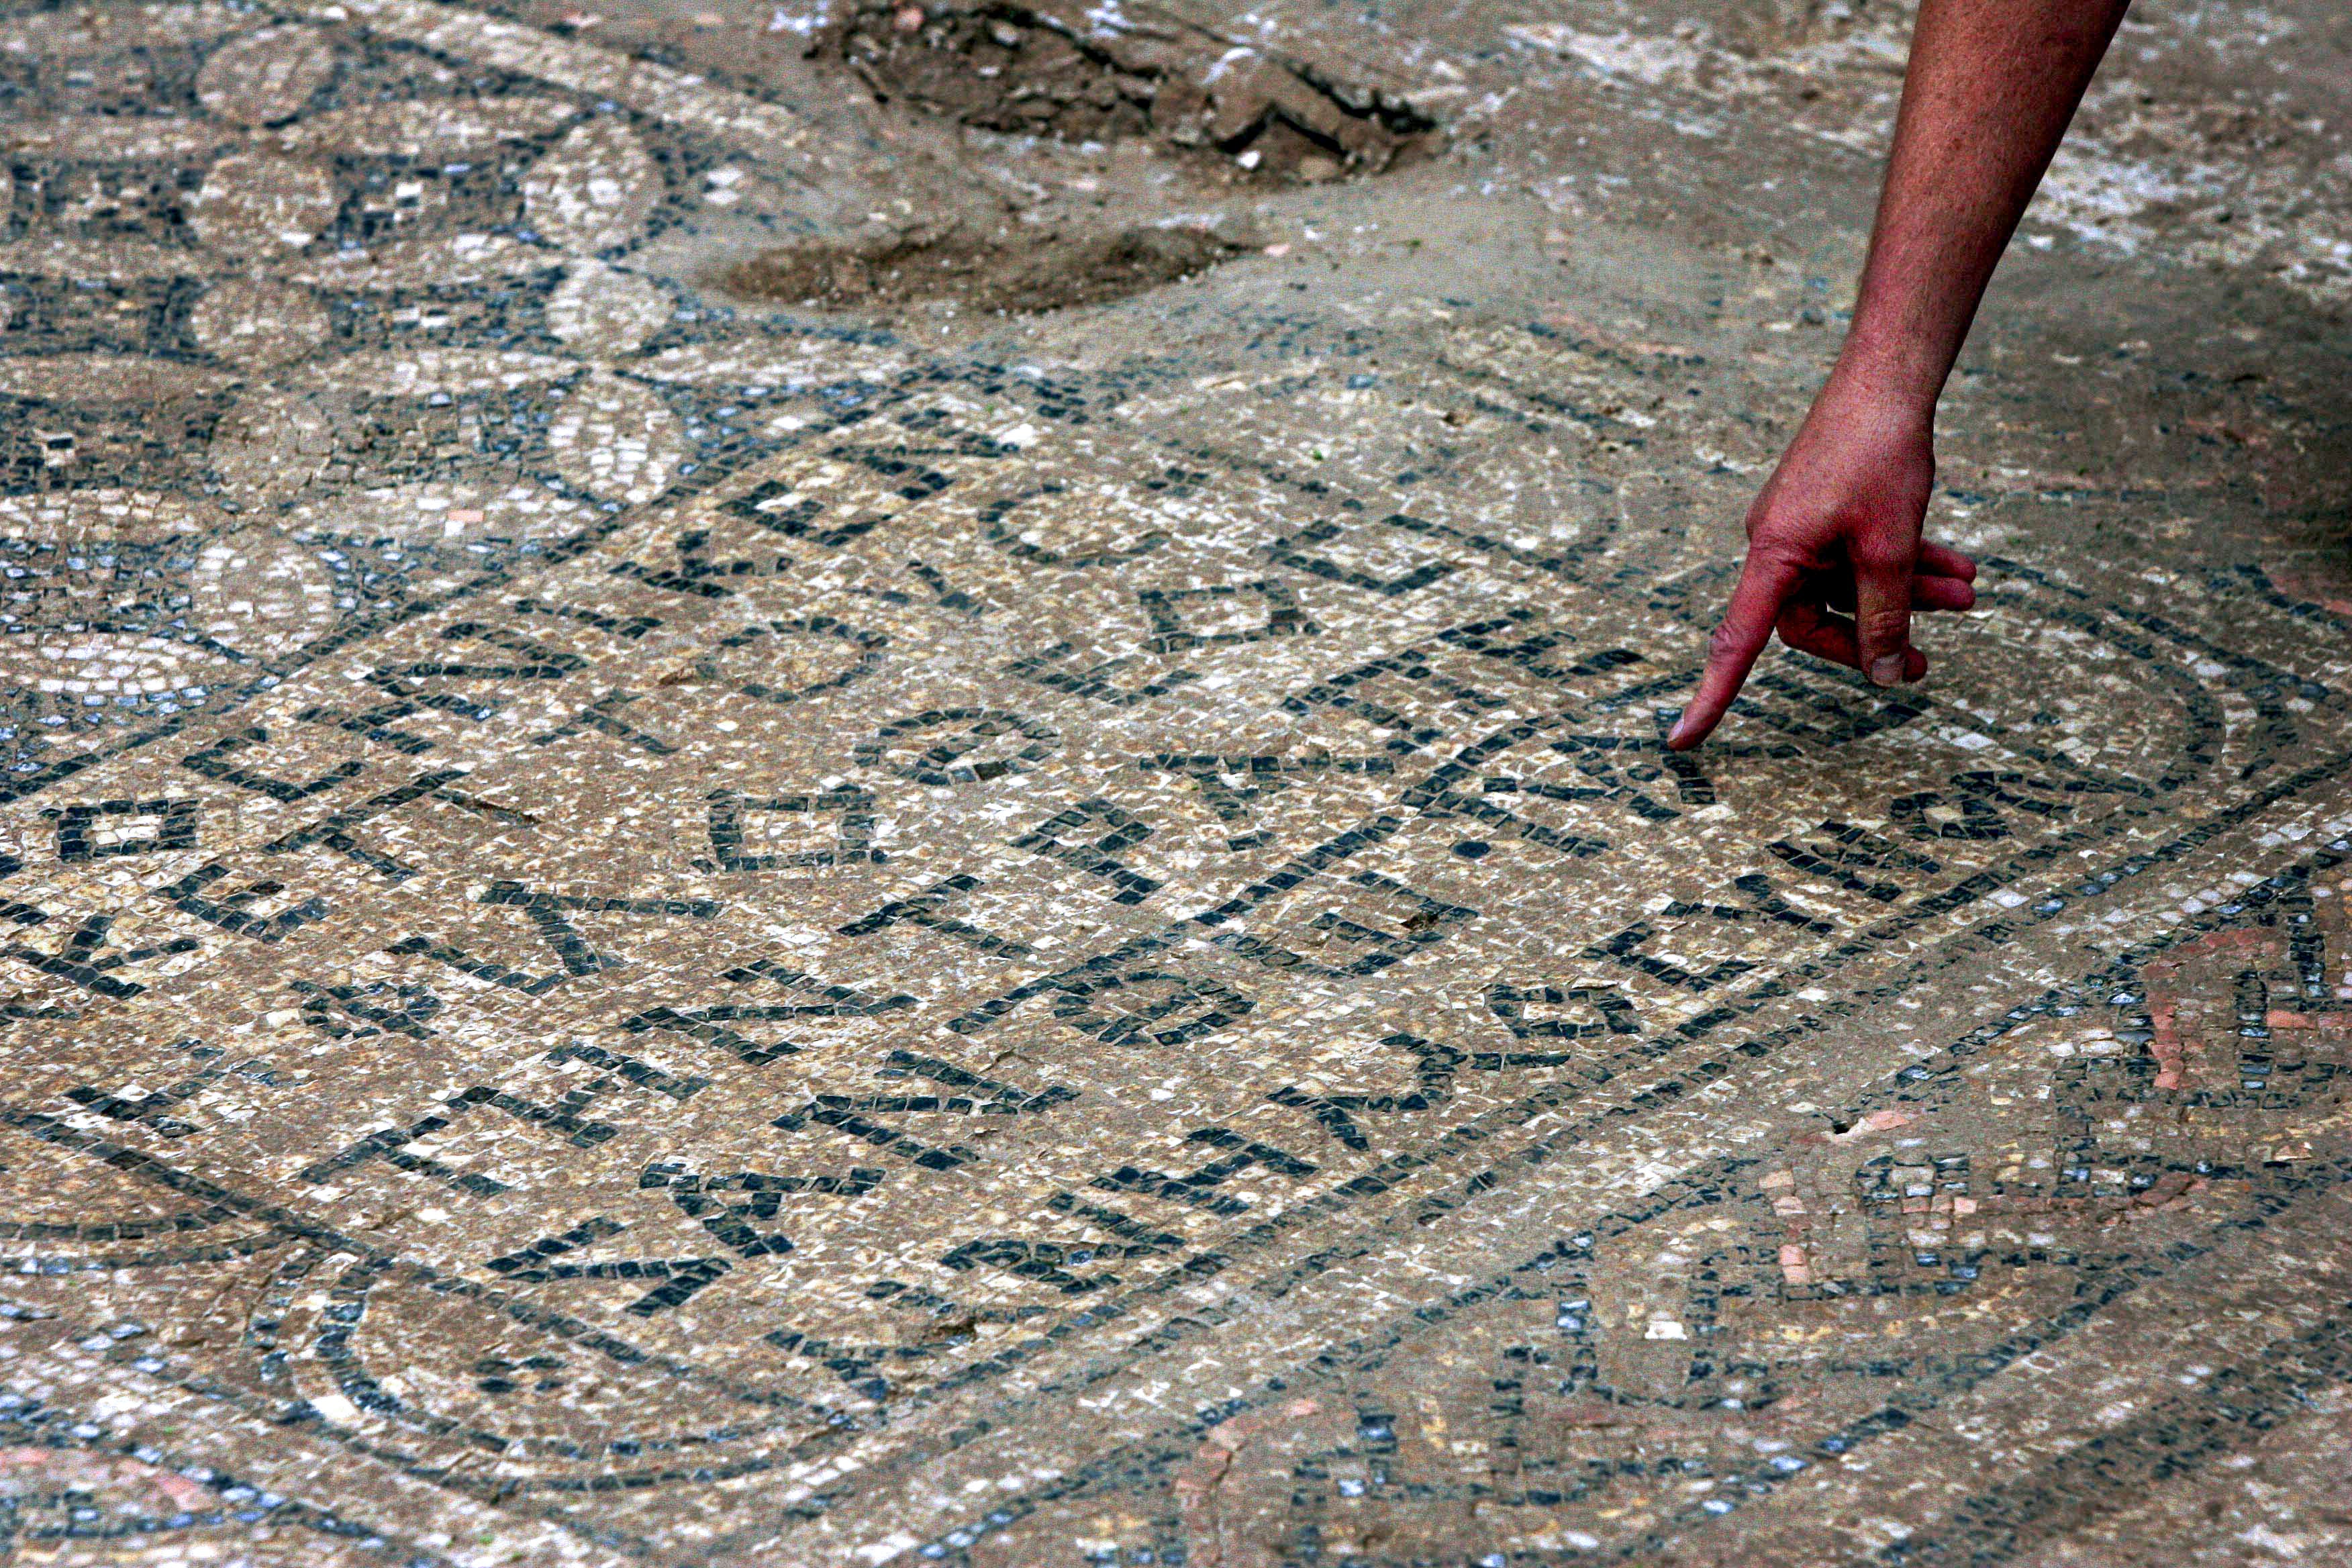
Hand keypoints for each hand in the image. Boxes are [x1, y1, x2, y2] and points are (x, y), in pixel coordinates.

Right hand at [1666, 380, 1976, 750]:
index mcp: (1774, 556)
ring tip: (1966, 593)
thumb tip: (1882, 675)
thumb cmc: (1879, 455)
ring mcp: (1802, 526)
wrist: (1888, 379)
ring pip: (1849, 584)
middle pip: (1814, 619)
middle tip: (1926, 661)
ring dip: (1906, 594)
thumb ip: (1886, 615)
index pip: (1737, 643)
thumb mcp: (1890, 547)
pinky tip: (1955, 564)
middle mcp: (1777, 544)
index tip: (1683, 742)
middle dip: (1876, 632)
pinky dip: (1904, 563)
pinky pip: (1859, 553)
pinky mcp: (1827, 509)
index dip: (1712, 695)